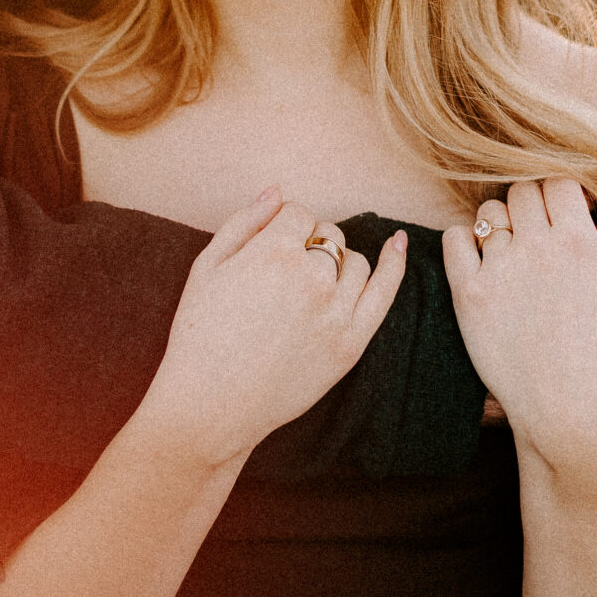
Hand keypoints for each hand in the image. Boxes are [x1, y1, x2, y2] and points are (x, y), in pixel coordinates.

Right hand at [141, 190, 407, 472]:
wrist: (210, 405)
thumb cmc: (199, 336)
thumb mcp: (206, 267)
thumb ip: (244, 222)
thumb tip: (278, 191)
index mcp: (274, 252)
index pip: (298, 214)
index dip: (283, 228)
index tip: (269, 251)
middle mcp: (312, 276)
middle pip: (328, 236)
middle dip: (309, 244)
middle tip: (282, 277)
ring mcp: (336, 312)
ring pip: (355, 262)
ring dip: (338, 262)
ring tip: (312, 285)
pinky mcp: (350, 344)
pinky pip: (383, 293)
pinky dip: (394, 264)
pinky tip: (398, 245)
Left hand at [444, 181, 596, 494]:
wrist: (570, 414)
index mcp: (581, 244)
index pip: (558, 180)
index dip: (558, 191)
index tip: (559, 211)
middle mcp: (539, 249)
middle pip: (522, 189)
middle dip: (529, 201)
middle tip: (533, 228)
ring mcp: (501, 270)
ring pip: (488, 212)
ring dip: (498, 221)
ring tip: (509, 248)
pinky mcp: (468, 296)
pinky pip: (454, 240)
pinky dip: (463, 240)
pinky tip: (480, 260)